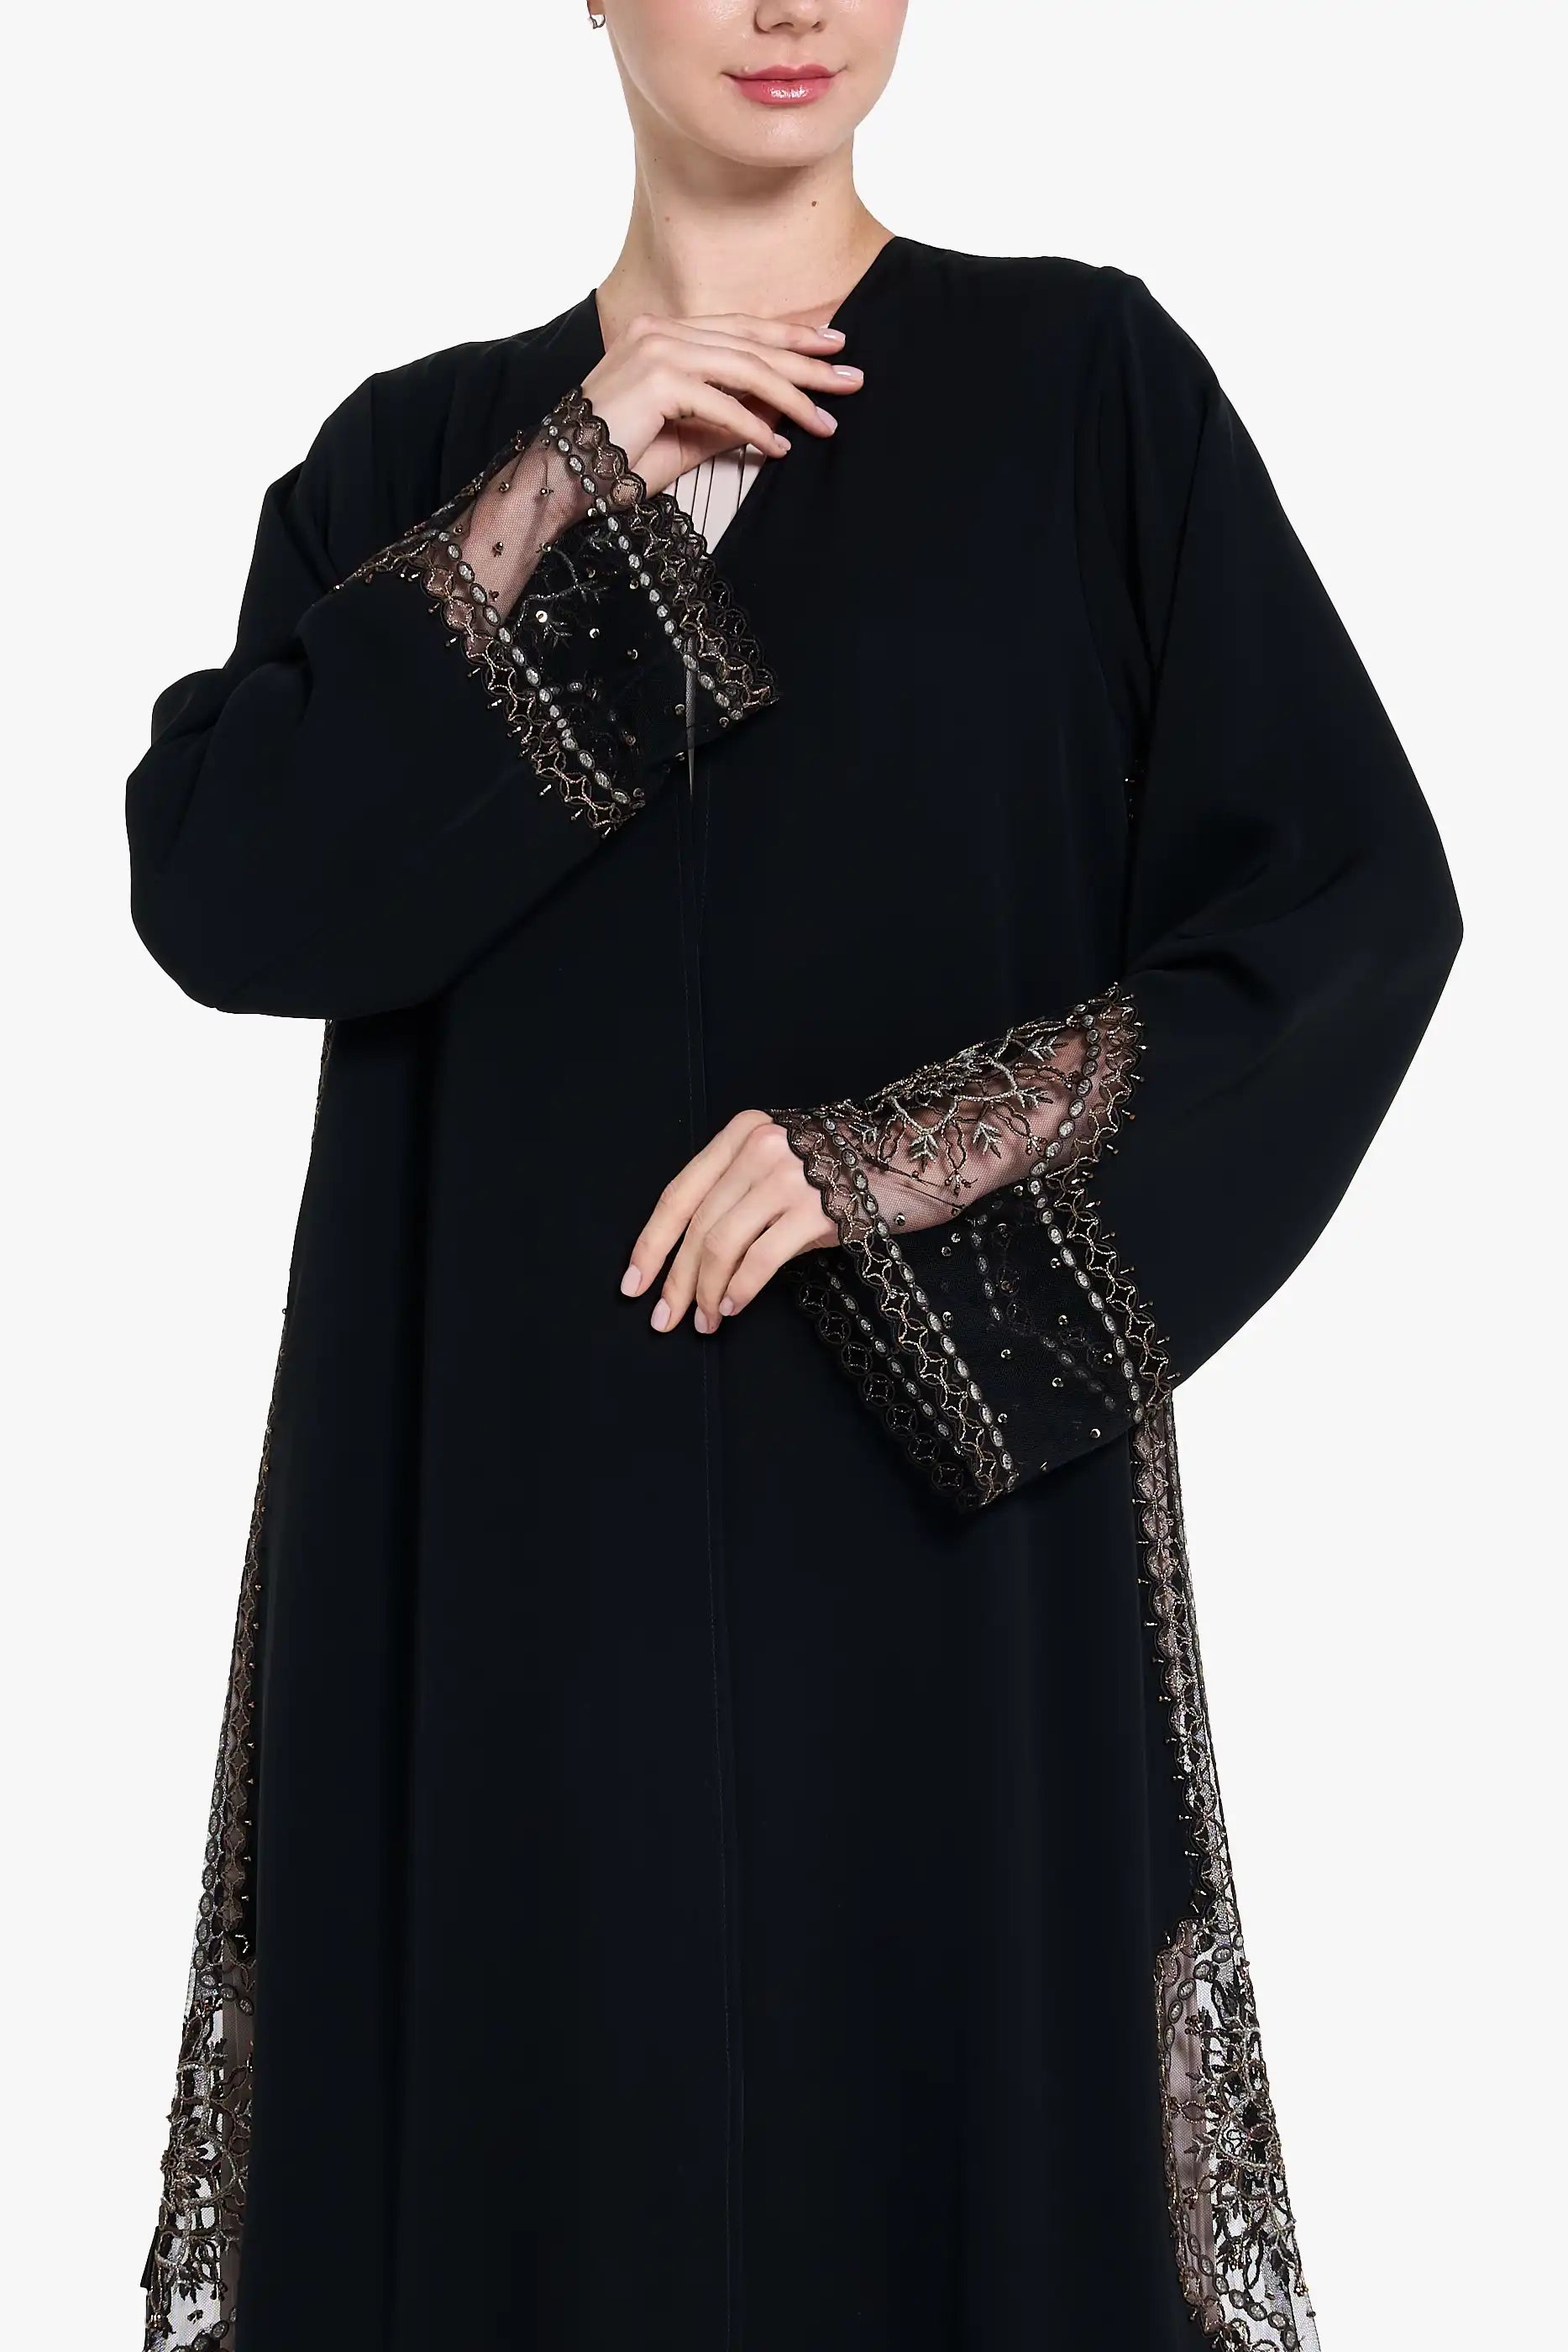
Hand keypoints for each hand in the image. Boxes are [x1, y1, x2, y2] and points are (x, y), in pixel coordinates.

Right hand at [580, 312, 863, 493]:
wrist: (564, 473)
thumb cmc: (621, 457)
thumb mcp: (690, 433)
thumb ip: (733, 416)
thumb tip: (782, 413)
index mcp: (664, 333)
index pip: (740, 328)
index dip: (789, 335)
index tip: (832, 346)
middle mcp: (661, 331)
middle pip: (750, 344)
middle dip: (807, 364)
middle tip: (850, 379)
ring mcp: (657, 350)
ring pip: (744, 368)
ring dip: (792, 398)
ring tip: (825, 423)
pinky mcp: (656, 379)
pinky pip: (722, 403)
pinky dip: (755, 427)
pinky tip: (780, 447)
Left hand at [621, 1111, 837, 1333]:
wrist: (914, 1158)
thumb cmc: (843, 1168)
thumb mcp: (780, 1164)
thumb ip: (739, 1194)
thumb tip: (695, 1259)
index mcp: (740, 1134)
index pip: (679, 1194)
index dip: (651, 1244)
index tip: (633, 1283)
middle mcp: (759, 1149)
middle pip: (698, 1225)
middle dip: (675, 1279)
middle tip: (664, 1318)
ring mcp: (787, 1177)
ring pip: (722, 1244)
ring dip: (705, 1291)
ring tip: (702, 1321)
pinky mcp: (816, 1209)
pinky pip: (761, 1258)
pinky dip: (740, 1289)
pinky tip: (731, 1307)